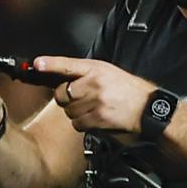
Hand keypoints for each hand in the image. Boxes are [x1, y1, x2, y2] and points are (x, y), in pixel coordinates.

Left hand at [35, 56, 157, 136]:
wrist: (149, 109)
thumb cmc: (128, 91)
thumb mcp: (109, 73)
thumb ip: (86, 74)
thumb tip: (61, 80)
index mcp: (97, 69)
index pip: (68, 64)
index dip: (50, 64)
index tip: (37, 64)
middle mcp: (95, 83)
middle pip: (61, 94)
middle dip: (66, 99)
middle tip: (81, 99)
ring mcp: (96, 101)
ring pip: (68, 111)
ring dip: (76, 113)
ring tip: (93, 109)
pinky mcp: (98, 118)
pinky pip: (77, 123)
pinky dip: (83, 124)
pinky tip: (96, 118)